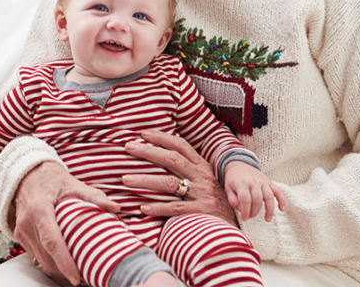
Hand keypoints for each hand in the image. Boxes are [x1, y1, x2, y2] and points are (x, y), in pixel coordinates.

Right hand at [13, 161, 120, 285]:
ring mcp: (22, 231)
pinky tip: (64, 266)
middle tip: (85, 278)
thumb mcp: (72, 184)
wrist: (27, 174)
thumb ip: (94, 196)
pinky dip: (50, 264)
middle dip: (64, 273)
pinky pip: (35, 256)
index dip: (64, 262)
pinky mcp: (20, 236)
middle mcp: (27, 222)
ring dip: (58, 272)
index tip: (76, 277)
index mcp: (39, 209)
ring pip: (40, 260)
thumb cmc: (50, 179)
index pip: (52, 241)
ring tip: (78, 274)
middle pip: (46, 257)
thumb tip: (115, 207)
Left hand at [122, 130, 236, 225]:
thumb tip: (163, 154)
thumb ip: (189, 168)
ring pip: (169, 183)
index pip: (181, 146)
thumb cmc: (214, 201)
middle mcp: (201, 177)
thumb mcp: (205, 180)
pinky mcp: (200, 212)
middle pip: (172, 159)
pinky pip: (175, 208)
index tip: (143, 133)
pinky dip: (158, 207)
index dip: (162, 138)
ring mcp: (201, 195)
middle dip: (148, 152)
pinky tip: (142, 207)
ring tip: (125, 180)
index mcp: (202, 167)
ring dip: (145, 180)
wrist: (234, 225)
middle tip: (128, 147)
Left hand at [223, 161, 285, 221]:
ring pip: (269, 197)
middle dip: (254, 212)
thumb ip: (233, 201)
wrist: (239, 165)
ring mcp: (263, 181)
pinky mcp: (269, 182)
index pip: (245, 200)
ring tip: (267, 219)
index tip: (244, 218)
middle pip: (257, 200)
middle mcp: (254, 182)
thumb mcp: (228, 189)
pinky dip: (281, 200)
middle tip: (250, 217)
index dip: (245, 211)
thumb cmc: (233, 180)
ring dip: (269, 210)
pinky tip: (281, 209)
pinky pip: (278, 191)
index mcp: (242, 183)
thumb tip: (242, 210)